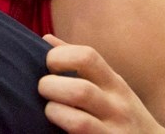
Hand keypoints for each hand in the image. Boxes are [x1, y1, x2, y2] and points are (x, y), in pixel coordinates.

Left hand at [39, 35, 164, 133]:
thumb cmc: (121, 112)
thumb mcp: (109, 85)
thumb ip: (79, 64)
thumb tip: (46, 39)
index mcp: (114, 83)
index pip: (88, 57)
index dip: (59, 56)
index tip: (48, 65)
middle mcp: (116, 107)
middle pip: (80, 90)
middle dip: (51, 87)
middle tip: (43, 89)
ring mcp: (112, 133)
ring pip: (78, 122)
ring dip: (54, 113)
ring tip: (50, 111)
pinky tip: (57, 130)